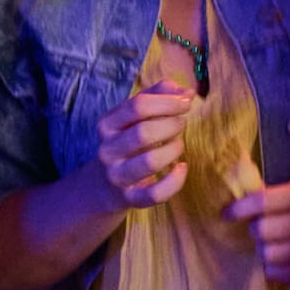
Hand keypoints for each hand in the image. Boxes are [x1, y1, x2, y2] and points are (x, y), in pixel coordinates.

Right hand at [91, 87, 195, 208]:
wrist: (103, 186)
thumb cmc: (127, 142)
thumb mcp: (134, 116)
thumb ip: (158, 95)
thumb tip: (186, 91)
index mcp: (107, 124)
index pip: (137, 106)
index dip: (167, 101)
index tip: (185, 101)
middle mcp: (108, 150)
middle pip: (143, 132)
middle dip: (171, 125)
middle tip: (181, 123)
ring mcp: (117, 176)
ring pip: (150, 162)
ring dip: (173, 149)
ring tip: (179, 144)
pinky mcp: (130, 198)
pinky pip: (155, 194)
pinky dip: (174, 181)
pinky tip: (182, 168)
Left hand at [228, 181, 289, 283]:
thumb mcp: (282, 188)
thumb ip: (256, 182)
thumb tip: (236, 167)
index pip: (261, 201)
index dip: (239, 209)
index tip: (226, 213)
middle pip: (262, 231)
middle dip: (255, 230)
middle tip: (256, 228)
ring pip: (270, 255)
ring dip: (263, 251)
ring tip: (266, 245)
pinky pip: (281, 274)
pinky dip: (272, 270)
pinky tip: (272, 262)